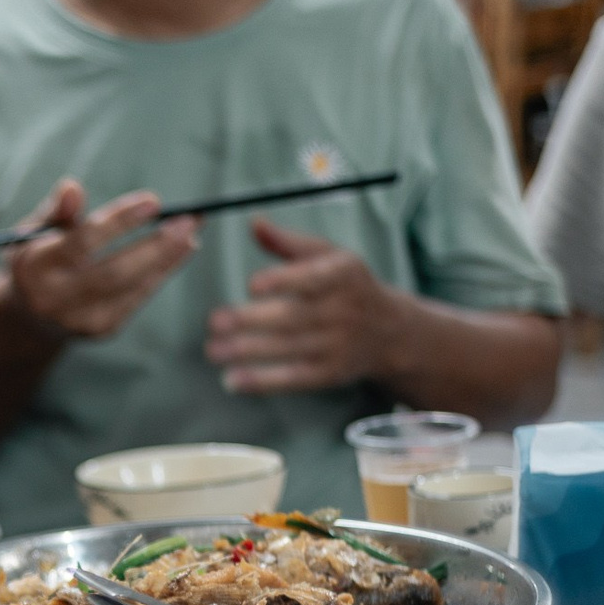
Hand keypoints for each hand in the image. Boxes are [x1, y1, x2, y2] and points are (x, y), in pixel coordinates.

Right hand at [2, 179, 197, 341]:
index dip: (120, 222)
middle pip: (114, 272)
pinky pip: (137, 298)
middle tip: (189, 220)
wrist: (31, 314)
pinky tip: (180, 252)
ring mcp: (80, 321)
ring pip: (132, 287)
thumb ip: (56, 211)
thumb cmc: (38, 258)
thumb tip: (72, 188)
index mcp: (34, 269)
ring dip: (167, 259)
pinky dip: (160, 273)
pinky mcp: (102, 330)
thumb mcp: (35, 230)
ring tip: (192, 232)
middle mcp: (55, 300)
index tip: (153, 201)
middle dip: (156, 246)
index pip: (83, 243)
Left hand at [206, 220, 410, 392]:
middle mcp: (343, 311)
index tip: (252, 285)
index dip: (284, 281)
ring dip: (248, 352)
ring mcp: (338, 345)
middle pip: (294, 317)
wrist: (389, 332)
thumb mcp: (328, 255)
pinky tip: (233, 381)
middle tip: (215, 322)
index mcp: (343, 274)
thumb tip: (254, 222)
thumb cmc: (347, 285)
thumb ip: (288, 242)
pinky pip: (294, 379)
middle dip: (252, 321)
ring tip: (214, 350)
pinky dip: (263, 382)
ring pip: (289, 349)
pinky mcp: (330, 374)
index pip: (314, 278)